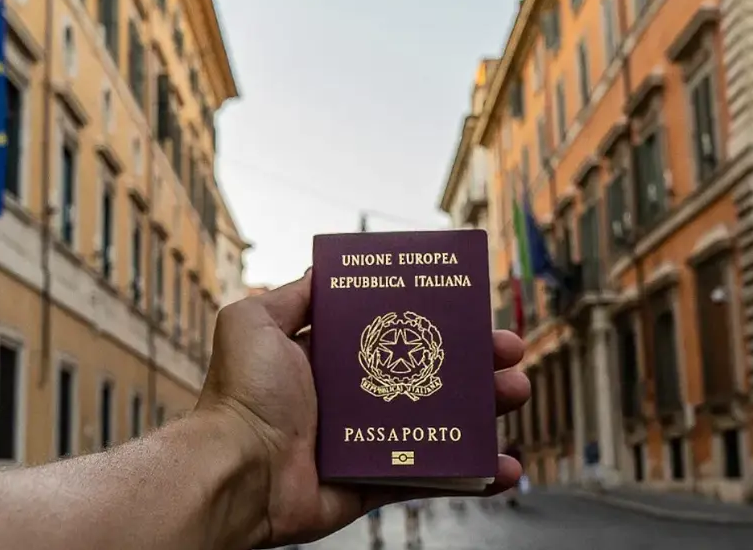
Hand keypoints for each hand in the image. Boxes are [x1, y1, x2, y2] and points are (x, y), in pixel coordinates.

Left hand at [196, 271, 529, 547]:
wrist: (237, 471)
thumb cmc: (241, 396)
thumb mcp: (255, 321)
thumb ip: (291, 295)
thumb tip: (320, 270)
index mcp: (327, 358)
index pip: (395, 331)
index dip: (433, 320)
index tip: (469, 309)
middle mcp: (351, 397)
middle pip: (428, 373)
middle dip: (473, 362)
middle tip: (507, 352)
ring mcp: (366, 441)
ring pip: (440, 421)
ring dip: (483, 410)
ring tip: (515, 392)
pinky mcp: (375, 482)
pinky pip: (433, 476)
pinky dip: (472, 475)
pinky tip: (505, 465)